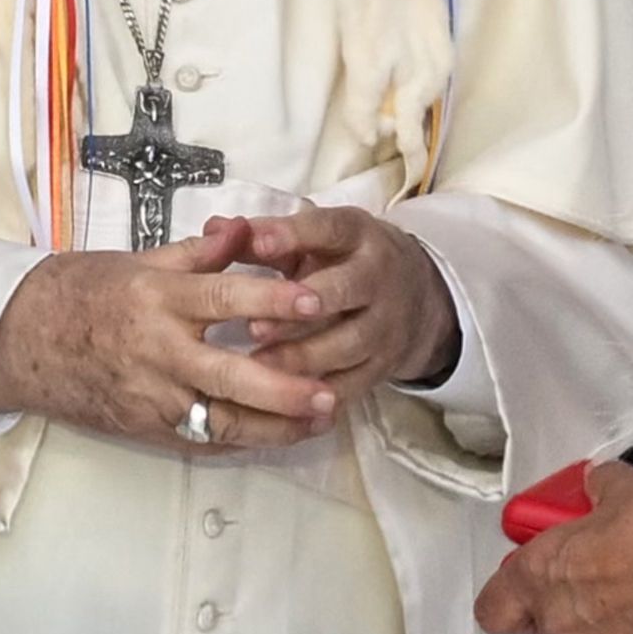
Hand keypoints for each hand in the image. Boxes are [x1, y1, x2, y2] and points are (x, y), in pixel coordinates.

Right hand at [0, 221, 335, 451]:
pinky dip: (241, 441)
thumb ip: (202, 251)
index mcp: (159, 299)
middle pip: (229, 376)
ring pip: (219, 421)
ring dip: (273, 426)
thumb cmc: (82, 291)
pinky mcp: (143, 427)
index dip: (273, 299)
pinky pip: (199, 440)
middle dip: (284, 389)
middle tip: (331, 391)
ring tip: (319, 420)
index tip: (317, 301)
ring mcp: (150, 396)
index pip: (225, 298)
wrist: (20, 339)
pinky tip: (279, 434)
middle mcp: (157, 352)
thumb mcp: (141, 260)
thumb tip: (249, 227)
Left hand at [231, 207, 460, 404]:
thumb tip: (214, 228)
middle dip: (304, 305)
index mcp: (358, 235)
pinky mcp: (384, 365)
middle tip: (256, 325)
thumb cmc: (345, 262)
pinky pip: (354, 385)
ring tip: (258, 368)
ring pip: (349, 343)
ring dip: (304, 357)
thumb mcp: (316, 240)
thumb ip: (265, 236)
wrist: (418, 297)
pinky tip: (286, 405)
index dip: (293, 235)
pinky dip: (320, 397)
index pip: (329, 229)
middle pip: (347, 289)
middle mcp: (379, 276)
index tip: (256, 244)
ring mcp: (386, 324)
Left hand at [474, 463, 632, 633]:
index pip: (494, 606)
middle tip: (606, 574)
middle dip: (571, 603)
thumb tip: (598, 483)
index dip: (510, 593)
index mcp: (541, 575)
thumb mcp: (626, 488)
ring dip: (608, 627)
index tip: (532, 574)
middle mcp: (558, 624)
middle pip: (546, 625)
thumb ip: (601, 487)